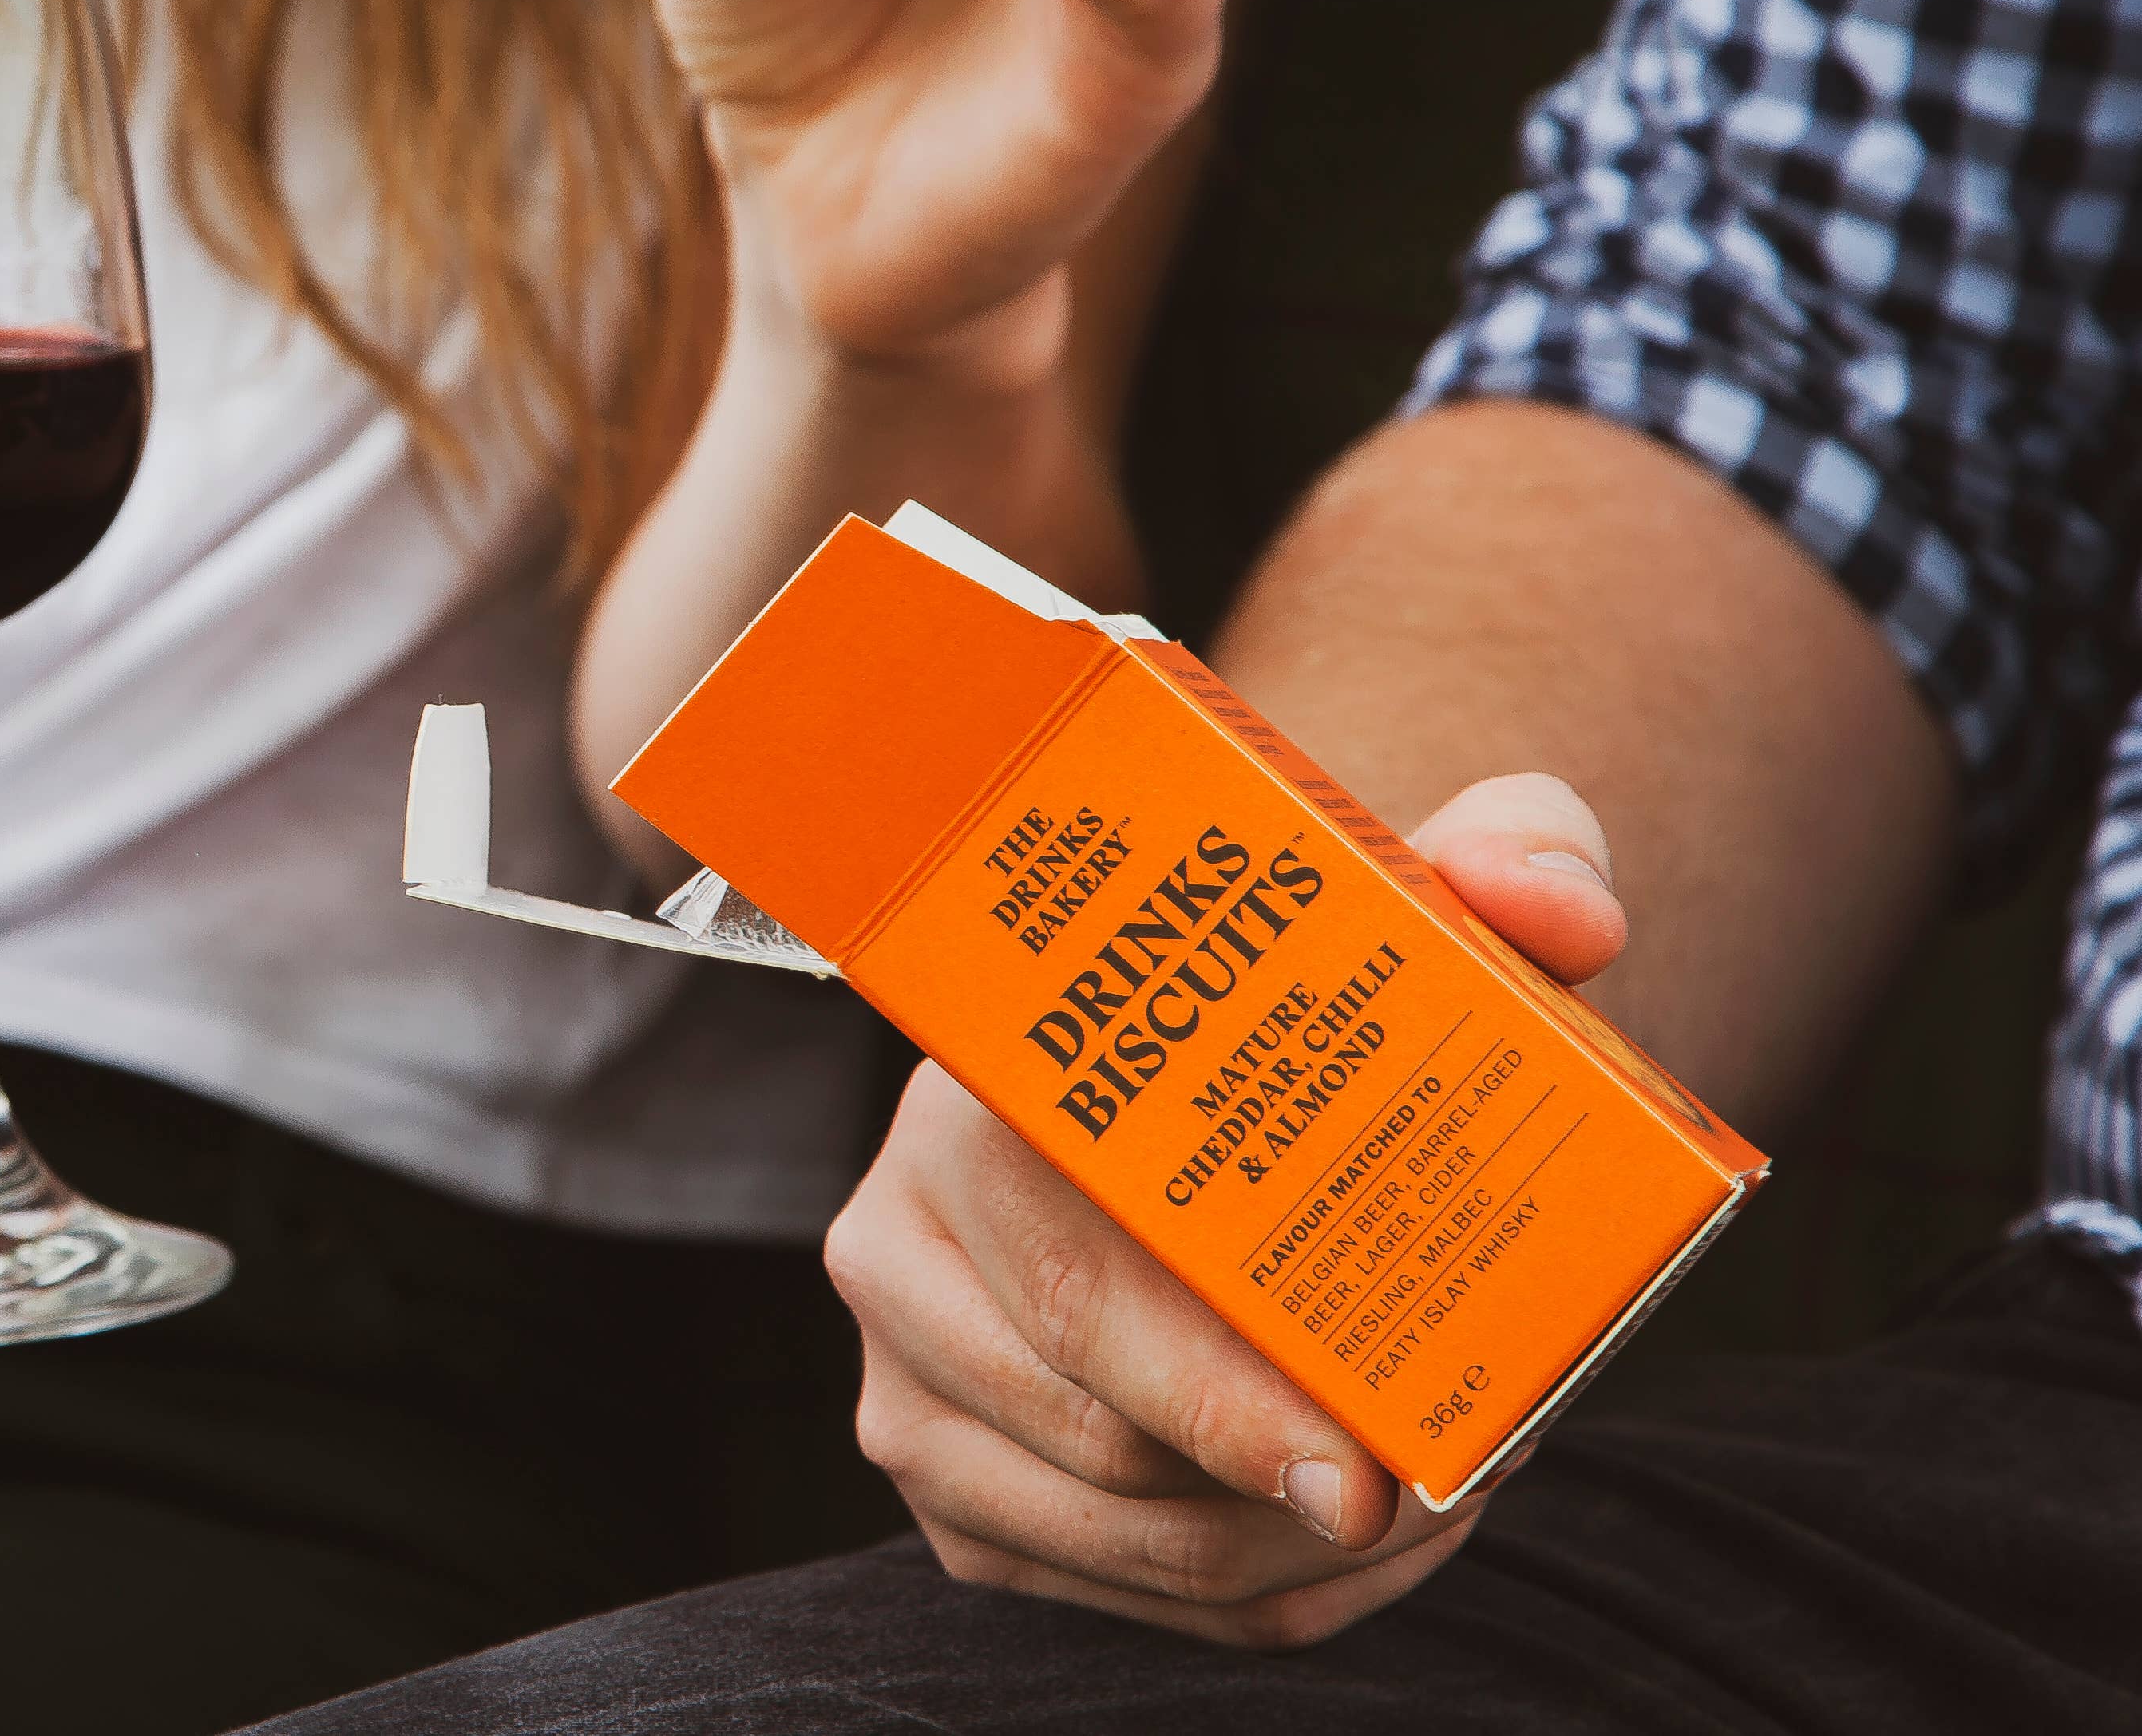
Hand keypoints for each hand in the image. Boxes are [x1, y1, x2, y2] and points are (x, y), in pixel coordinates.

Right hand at [823, 775, 1626, 1646]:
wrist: (1192, 1081)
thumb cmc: (1291, 994)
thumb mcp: (1404, 892)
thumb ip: (1504, 858)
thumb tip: (1557, 905)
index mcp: (968, 1100)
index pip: (1078, 1279)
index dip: (1220, 1389)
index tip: (1360, 1465)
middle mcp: (898, 1241)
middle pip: (1105, 1435)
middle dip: (1299, 1490)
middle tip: (1452, 1483)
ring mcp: (909, 1384)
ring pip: (1127, 1541)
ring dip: (1305, 1551)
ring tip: (1437, 1489)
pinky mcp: (952, 1490)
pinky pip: (1124, 1596)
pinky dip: (1265, 1592)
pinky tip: (1358, 1529)